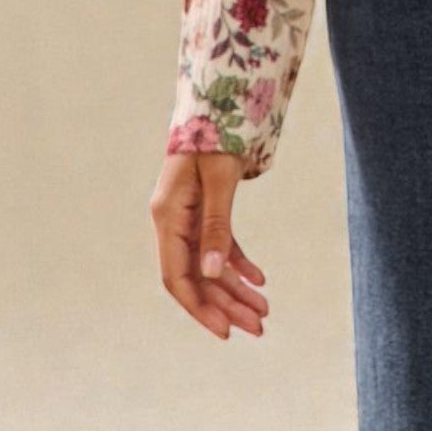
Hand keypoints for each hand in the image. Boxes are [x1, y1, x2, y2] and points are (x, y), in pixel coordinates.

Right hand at [150, 150, 269, 340]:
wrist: (218, 100)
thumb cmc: (216, 133)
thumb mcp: (219, 179)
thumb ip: (216, 225)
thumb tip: (210, 273)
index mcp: (168, 217)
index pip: (177, 277)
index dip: (200, 307)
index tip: (225, 330)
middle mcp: (173, 222)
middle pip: (197, 277)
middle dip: (226, 305)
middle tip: (258, 327)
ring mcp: (188, 217)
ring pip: (210, 265)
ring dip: (235, 289)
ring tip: (263, 311)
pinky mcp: (204, 210)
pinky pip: (219, 245)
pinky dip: (237, 263)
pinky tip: (258, 279)